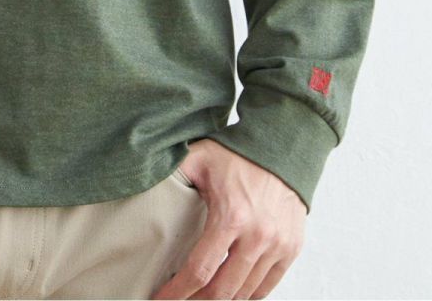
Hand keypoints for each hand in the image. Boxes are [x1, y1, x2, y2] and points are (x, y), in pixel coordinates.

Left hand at [149, 139, 305, 299]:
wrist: (281, 146)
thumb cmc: (237, 154)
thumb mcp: (199, 158)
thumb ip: (172, 172)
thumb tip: (140, 180)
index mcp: (231, 217)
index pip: (200, 271)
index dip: (178, 291)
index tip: (161, 299)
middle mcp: (258, 236)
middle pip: (223, 291)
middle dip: (198, 300)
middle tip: (181, 297)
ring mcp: (278, 245)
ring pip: (246, 293)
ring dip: (223, 298)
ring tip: (202, 293)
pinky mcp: (291, 248)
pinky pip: (267, 286)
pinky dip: (248, 293)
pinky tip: (230, 289)